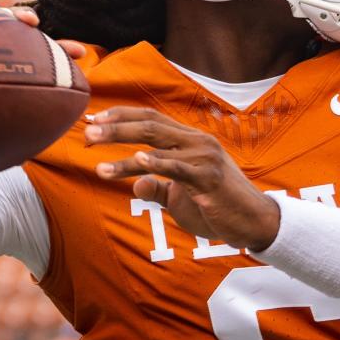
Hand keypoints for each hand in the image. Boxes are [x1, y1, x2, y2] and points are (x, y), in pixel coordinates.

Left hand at [86, 106, 279, 250]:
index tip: (93, 118)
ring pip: (155, 141)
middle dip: (114, 125)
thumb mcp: (180, 199)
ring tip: (93, 145)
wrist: (253, 223)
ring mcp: (203, 156)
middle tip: (86, 129)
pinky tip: (136, 161)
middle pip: (149, 123)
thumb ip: (159, 189)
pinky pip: (176, 167)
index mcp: (190, 141)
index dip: (122, 116)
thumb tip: (136, 185)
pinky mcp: (208, 177)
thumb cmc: (218, 209)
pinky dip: (155, 162)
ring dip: (121, 143)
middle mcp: (196, 141)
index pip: (151, 118)